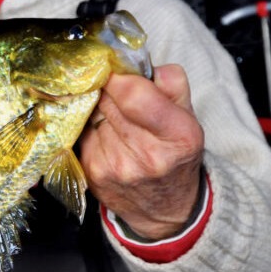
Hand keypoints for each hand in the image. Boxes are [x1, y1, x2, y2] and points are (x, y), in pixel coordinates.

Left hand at [78, 64, 204, 240]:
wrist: (165, 209)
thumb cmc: (176, 154)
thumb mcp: (189, 117)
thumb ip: (171, 83)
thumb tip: (137, 62)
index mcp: (178, 135)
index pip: (134, 94)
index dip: (119, 77)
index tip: (116, 70)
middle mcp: (148, 155)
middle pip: (108, 100)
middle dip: (108, 88)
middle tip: (115, 90)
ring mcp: (116, 166)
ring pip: (91, 114)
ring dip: (98, 107)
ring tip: (113, 115)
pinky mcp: (93, 172)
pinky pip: (82, 132)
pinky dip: (90, 126)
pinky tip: (104, 132)